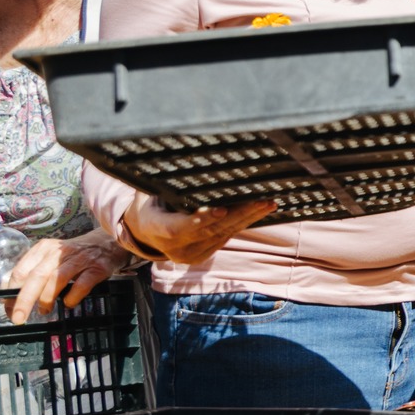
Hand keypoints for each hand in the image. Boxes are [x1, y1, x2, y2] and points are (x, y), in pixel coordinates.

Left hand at [4, 231, 129, 323]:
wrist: (106, 243)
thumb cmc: (73, 255)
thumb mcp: (49, 257)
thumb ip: (31, 272)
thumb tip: (8, 296)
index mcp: (43, 249)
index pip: (21, 271)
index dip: (11, 292)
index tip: (8, 308)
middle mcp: (58, 252)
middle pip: (36, 276)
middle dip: (24, 300)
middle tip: (18, 318)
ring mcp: (79, 260)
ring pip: (56, 280)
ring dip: (46, 299)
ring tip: (44, 310)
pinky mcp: (96, 268)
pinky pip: (81, 285)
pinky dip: (72, 298)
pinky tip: (69, 303)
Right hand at [124, 193, 275, 264]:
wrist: (145, 230)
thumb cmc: (150, 202)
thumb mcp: (151, 190)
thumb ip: (168, 183)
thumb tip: (187, 158)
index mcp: (156, 228)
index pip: (179, 228)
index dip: (201, 219)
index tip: (222, 209)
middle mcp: (173, 248)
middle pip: (210, 230)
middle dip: (239, 214)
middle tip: (262, 200)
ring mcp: (190, 255)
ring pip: (223, 234)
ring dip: (248, 218)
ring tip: (268, 203)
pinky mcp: (203, 256)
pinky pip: (225, 237)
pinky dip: (242, 223)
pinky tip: (260, 211)